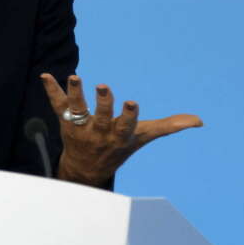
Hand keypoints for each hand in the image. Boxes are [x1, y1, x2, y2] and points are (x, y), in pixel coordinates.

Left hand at [40, 74, 202, 186]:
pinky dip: (51, 90)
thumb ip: (168, 126)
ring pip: (77, 109)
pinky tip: (45, 75)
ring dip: (75, 93)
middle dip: (103, 103)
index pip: (125, 126)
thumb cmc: (119, 147)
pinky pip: (58, 105)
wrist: (87, 169)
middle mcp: (99, 133)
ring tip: (74, 76)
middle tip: (103, 86)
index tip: (131, 102)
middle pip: (101, 117)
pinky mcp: (65, 121)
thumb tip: (198, 121)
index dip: (128, 114)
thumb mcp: (143, 138)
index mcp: (120, 136)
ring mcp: (81, 127)